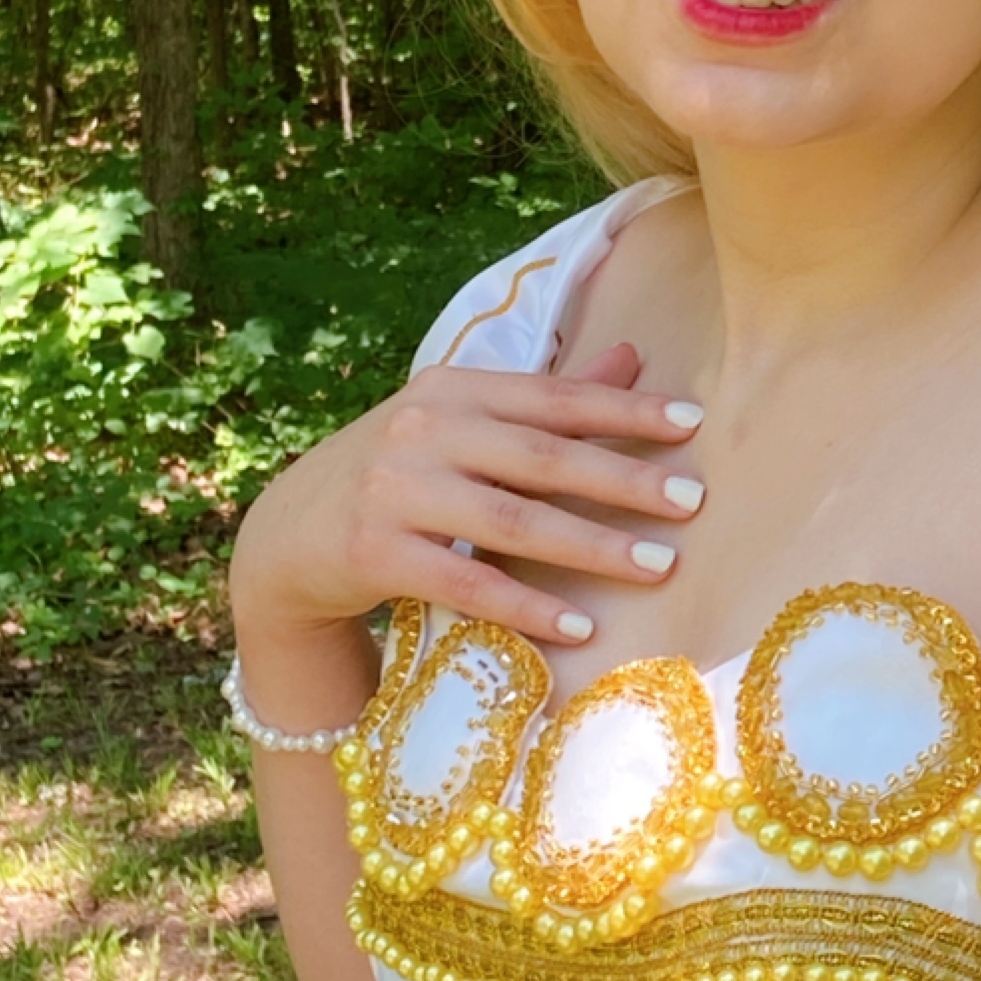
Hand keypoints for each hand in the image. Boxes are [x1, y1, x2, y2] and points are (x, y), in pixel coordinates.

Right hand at [229, 341, 703, 657]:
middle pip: (543, 458)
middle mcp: (424, 430)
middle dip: (624, 480)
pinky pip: (467, 582)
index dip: (624, 408)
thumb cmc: (398, 474)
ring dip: (593, 546)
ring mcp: (395, 491)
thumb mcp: (461, 423)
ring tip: (659, 566)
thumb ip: (546, 398)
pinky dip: (527, 606)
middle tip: (693, 503)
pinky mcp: (374, 553)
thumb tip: (634, 354)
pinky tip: (580, 626)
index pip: (554, 396)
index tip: (692, 423)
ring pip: (513, 522)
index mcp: (453, 389)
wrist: (286, 535)